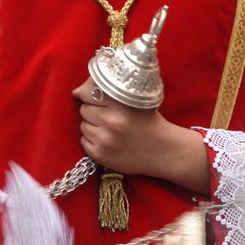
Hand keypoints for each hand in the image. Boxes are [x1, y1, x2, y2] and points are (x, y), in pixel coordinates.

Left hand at [72, 78, 208, 193]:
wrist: (163, 151)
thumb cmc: (149, 122)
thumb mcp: (136, 100)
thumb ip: (112, 92)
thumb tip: (81, 89)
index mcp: (121, 104)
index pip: (88, 93)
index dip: (88, 94)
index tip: (89, 96)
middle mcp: (111, 122)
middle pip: (84, 109)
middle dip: (92, 110)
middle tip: (106, 114)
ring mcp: (105, 140)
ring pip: (83, 126)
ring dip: (92, 126)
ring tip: (108, 128)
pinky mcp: (101, 155)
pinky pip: (84, 142)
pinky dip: (92, 141)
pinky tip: (107, 140)